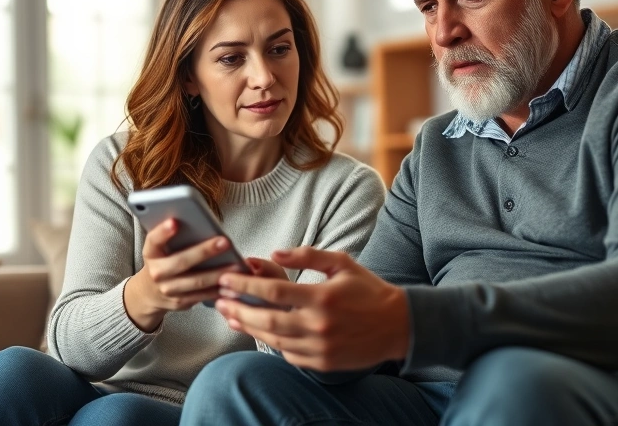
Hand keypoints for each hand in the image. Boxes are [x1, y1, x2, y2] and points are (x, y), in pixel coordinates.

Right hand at [124, 218, 240, 331]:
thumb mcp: (160, 249)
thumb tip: (200, 222)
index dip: (163, 232)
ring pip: (196, 281)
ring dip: (218, 273)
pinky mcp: (180, 302)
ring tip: (236, 265)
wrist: (149, 292)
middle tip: (224, 242)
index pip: (154, 241)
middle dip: (204, 251)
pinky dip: (219, 289)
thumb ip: (174, 237)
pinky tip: (232, 283)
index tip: (175, 222)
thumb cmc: (162, 262)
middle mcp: (157, 272)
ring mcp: (168, 290)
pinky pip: (203, 295)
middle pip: (181, 261)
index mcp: (151, 254)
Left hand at [214, 247, 409, 371]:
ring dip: (248, 327)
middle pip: (266, 319)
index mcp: (323, 297)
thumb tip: (274, 253)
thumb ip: (307, 255)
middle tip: (219, 301)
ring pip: (273, 339)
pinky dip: (271, 342)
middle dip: (238, 309)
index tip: (227, 279)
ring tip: (231, 316)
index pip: (274, 291)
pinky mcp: (322, 363)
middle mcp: (319, 325)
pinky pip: (288, 354)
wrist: (398, 326)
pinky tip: (258, 331)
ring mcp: (319, 348)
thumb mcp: (342, 263)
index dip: (245, 284)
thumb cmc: (368, 290)